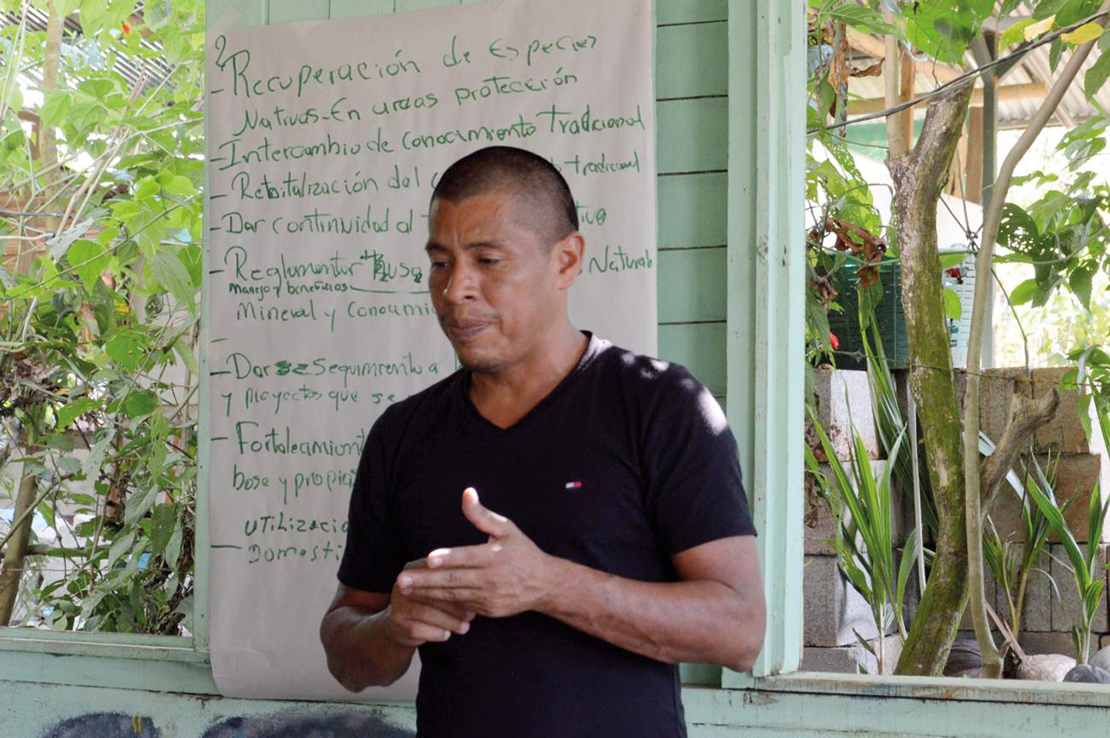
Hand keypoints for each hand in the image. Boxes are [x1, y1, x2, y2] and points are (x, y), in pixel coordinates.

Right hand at [383, 557, 475, 647]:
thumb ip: (452, 581)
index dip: (456, 583)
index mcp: (413, 570)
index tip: (475, 593)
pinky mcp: (398, 624)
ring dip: (449, 621)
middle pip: (433, 594)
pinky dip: (437, 633)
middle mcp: (403, 586)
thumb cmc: (428, 602)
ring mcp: (398, 605)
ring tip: (465, 626)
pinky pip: (421, 630)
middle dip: (455, 606)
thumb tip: (481, 582)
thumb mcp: (436, 588)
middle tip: (472, 614)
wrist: (400, 625)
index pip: (436, 573)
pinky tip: (447, 634)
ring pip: (428, 613)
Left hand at [396, 488, 556, 618]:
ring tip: (405, 591)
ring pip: (453, 596)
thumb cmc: (522, 552)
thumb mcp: (507, 529)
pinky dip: (441, 604)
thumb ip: (482, 515)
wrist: (544, 584)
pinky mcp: (487, 610)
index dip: (447, 558)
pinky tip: (423, 600)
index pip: (467, 557)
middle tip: (401, 580)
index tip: (427, 559)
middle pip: (453, 580)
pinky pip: (460, 607)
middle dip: (425, 581)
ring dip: (427, 594)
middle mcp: (490, 579)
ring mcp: (488, 598)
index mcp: (494, 557)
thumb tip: (467, 492)